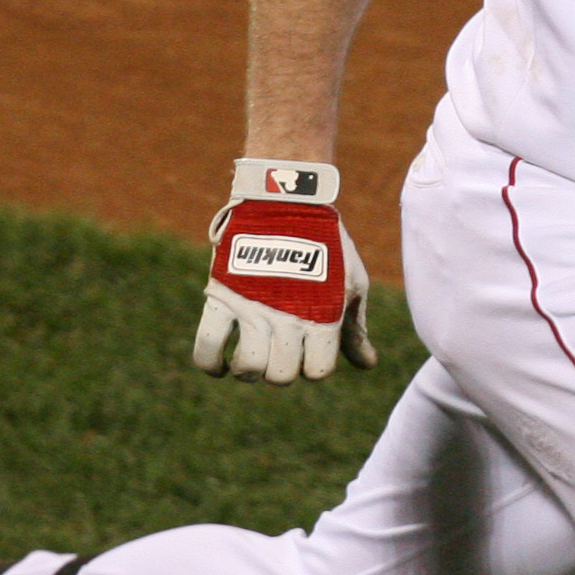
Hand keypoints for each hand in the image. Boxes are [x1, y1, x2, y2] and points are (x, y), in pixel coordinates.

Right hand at [194, 158, 377, 381]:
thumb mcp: (351, 284)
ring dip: (249, 370)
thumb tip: (367, 366)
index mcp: (322, 317)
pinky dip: (210, 364)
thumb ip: (354, 329)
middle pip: (281, 375)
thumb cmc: (328, 245)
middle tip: (276, 354)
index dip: (313, 368)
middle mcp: (287, 318)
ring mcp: (252, 308)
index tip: (308, 353)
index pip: (316, 371)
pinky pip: (208, 344)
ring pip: (248, 365)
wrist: (288, 200)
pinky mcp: (223, 295)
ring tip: (250, 359)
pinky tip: (218, 367)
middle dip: (280, 372)